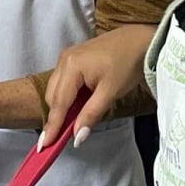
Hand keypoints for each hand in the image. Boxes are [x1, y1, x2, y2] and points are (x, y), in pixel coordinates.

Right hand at [42, 26, 155, 147]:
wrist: (140, 40)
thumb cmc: (128, 63)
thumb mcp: (110, 93)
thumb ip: (91, 115)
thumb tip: (77, 136)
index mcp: (72, 66)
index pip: (59, 103)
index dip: (52, 126)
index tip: (43, 145)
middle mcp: (64, 60)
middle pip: (53, 96)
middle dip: (56, 117)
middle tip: (61, 138)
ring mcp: (67, 57)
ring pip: (56, 89)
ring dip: (62, 107)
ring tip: (73, 121)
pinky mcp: (73, 58)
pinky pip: (63, 82)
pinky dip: (68, 96)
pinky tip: (79, 104)